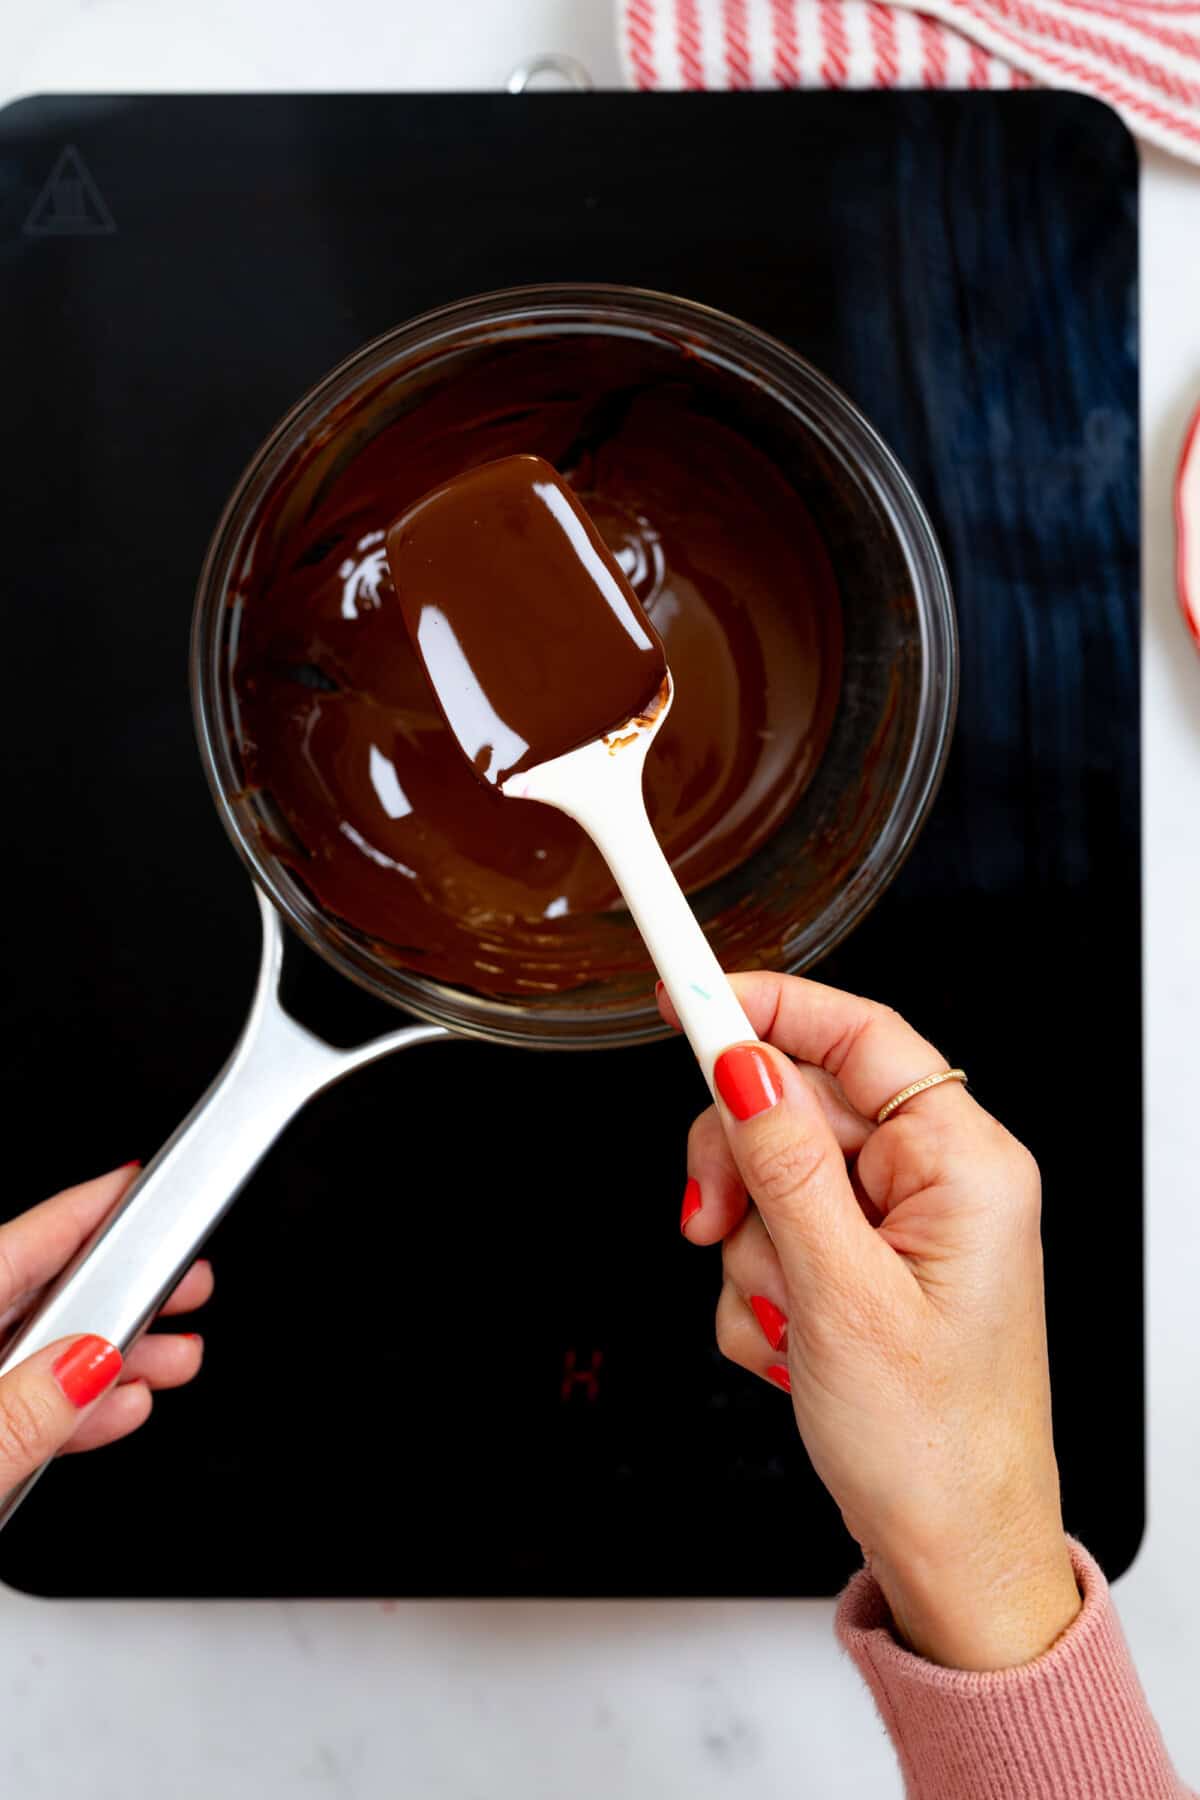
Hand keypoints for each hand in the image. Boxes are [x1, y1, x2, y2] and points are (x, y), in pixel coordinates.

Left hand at [0, 1163, 210, 1498]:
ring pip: (37, 1355)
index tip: (146, 1181)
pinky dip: (76, 1407)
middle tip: (191, 1281)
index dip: (90, 1209)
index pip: (23, 1246)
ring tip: (178, 1356)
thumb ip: (23, 1414)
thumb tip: (92, 1361)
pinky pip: (24, 1406)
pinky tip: (123, 1407)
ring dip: (113, 1356)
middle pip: (38, 1296)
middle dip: (123, 1290)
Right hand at [666, 973, 1080, 1671]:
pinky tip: (789, 1346)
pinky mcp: (863, 1267)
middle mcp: (936, 1183)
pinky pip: (775, 1237)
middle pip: (797, 1107)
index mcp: (963, 1166)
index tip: (688, 995)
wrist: (949, 1554)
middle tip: (713, 1224)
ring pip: (773, 1177)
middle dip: (742, 1173)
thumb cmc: (933, 1446)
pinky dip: (759, 1291)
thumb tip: (744, 1062)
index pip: (859, 1036)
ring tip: (783, 1323)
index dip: (768, 1006)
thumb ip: (786, 1166)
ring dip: (751, 1252)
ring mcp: (897, 1226)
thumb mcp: (841, 1295)